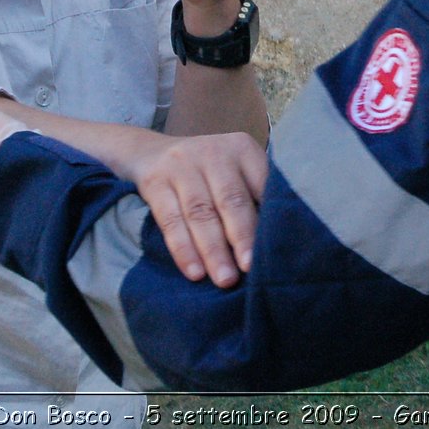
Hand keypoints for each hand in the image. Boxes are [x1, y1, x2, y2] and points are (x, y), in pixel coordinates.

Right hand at [122, 130, 267, 286]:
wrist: (151, 152)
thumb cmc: (208, 171)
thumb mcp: (234, 170)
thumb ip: (254, 196)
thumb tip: (277, 244)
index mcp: (241, 149)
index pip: (261, 184)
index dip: (268, 217)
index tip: (275, 249)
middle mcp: (213, 153)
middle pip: (230, 199)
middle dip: (241, 237)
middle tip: (250, 269)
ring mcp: (181, 166)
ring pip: (200, 213)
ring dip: (213, 250)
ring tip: (225, 280)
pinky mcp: (155, 182)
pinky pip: (170, 220)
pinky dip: (183, 249)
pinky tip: (194, 273)